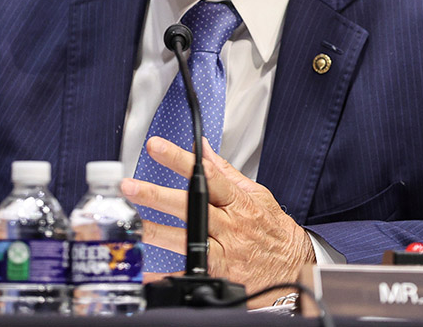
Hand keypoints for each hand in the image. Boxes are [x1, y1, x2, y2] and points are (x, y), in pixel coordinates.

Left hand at [121, 136, 315, 307]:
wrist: (293, 267)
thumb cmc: (273, 230)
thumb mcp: (256, 194)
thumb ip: (225, 172)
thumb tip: (203, 147)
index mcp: (238, 201)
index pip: (206, 175)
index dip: (180, 159)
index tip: (156, 147)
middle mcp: (229, 225)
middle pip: (189, 206)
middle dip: (157, 195)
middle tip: (130, 187)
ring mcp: (223, 251)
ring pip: (184, 239)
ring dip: (155, 231)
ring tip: (130, 225)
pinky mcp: (219, 273)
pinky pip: (188, 273)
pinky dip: (165, 275)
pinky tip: (144, 271)